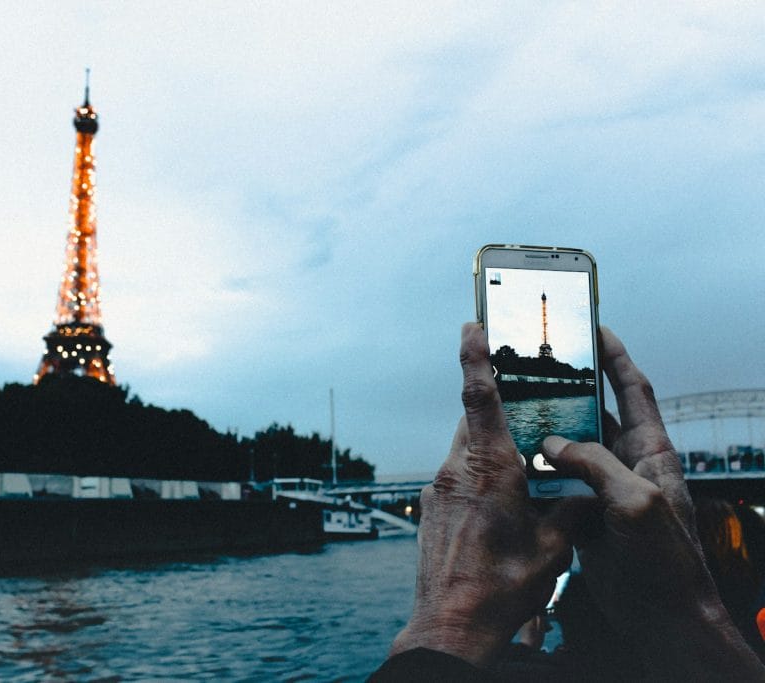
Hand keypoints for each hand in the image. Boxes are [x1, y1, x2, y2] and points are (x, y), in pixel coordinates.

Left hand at [390, 323, 572, 666]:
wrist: (451, 624)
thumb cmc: (502, 587)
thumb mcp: (555, 547)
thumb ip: (573, 510)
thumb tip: (588, 494)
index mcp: (490, 467)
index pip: (478, 396)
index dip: (475, 357)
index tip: (471, 325)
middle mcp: (457, 470)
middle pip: (475, 421)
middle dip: (498, 409)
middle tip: (521, 400)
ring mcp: (437, 489)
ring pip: (465, 450)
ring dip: (490, 447)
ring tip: (519, 466)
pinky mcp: (430, 508)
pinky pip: (456, 476)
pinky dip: (477, 476)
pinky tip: (497, 506)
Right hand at [541, 327, 764, 678]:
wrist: (664, 617)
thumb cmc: (666, 561)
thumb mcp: (634, 501)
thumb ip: (594, 464)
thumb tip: (552, 441)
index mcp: (651, 452)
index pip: (635, 391)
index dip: (616, 357)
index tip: (594, 329)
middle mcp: (629, 466)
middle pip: (597, 415)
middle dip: (570, 391)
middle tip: (538, 368)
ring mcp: (607, 491)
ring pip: (572, 450)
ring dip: (548, 433)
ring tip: (516, 411)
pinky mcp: (589, 516)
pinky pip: (559, 484)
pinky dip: (538, 472)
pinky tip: (515, 463)